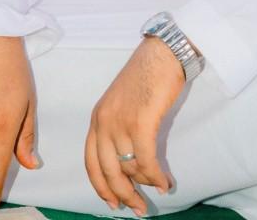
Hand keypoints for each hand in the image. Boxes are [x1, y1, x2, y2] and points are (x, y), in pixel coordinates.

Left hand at [85, 36, 184, 215]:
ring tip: (159, 189)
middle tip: (137, 209)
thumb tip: (131, 162)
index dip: (101, 186)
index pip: (91, 162)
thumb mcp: (122, 102)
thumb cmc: (146, 74)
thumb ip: (119, 128)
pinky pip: (146, 161)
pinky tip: (165, 182)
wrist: (162, 52)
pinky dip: (156, 176)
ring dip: (145, 184)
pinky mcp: (141, 122)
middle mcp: (103, 122)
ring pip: (130, 168)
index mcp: (97, 118)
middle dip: (123, 195)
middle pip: (108, 172)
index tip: (112, 203)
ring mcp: (121, 122)